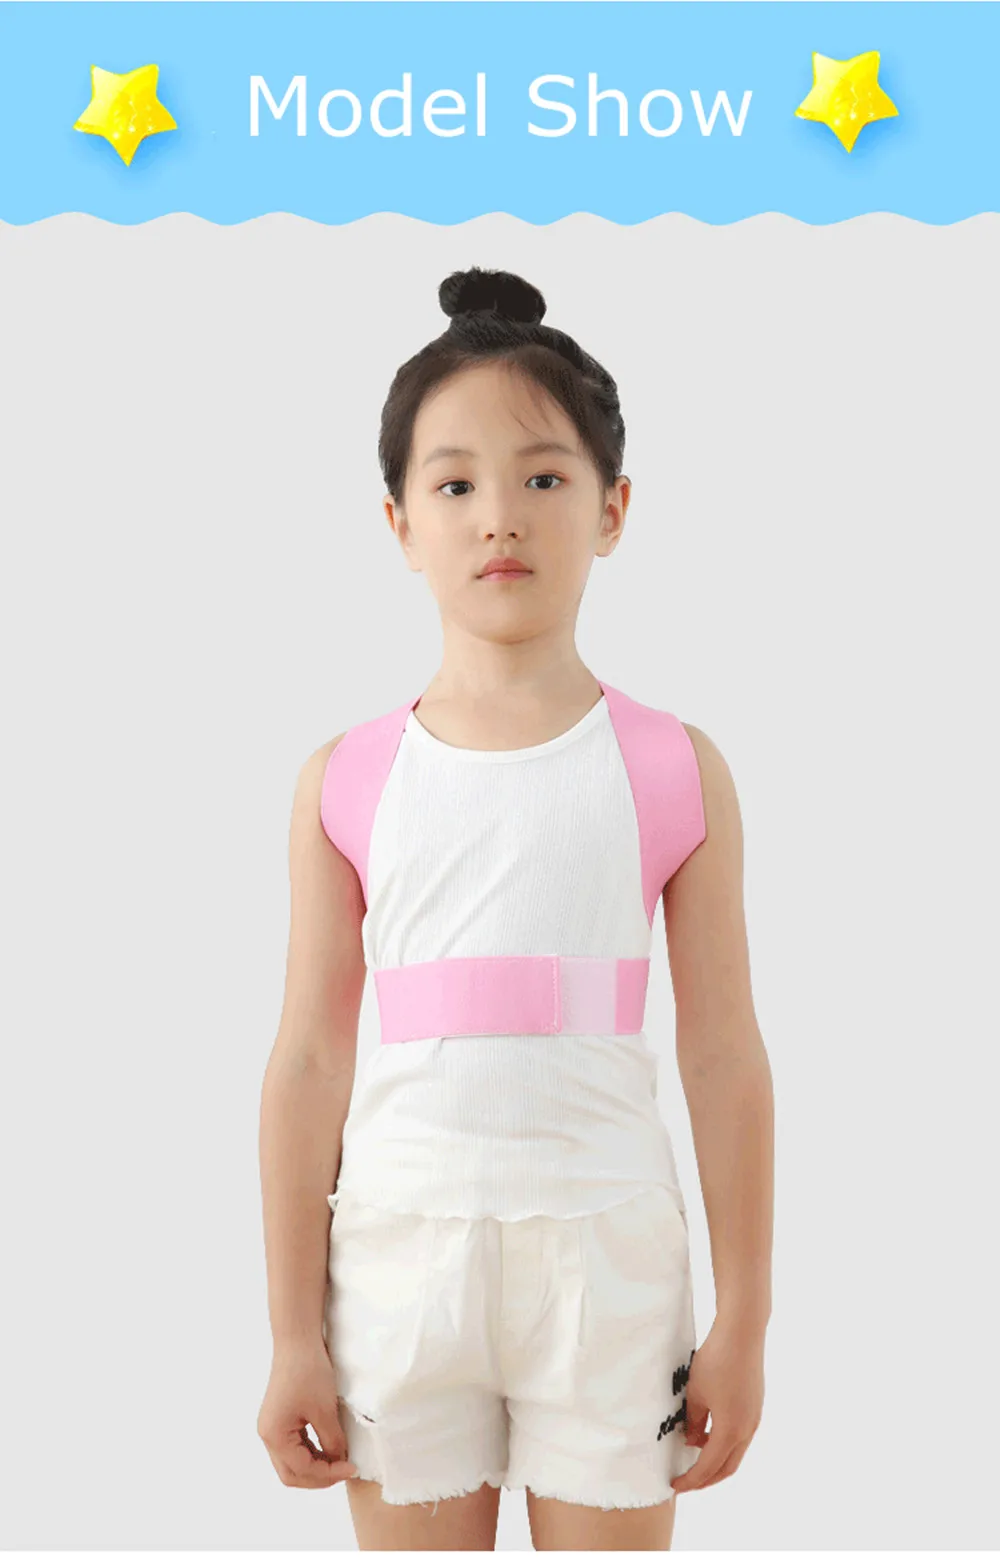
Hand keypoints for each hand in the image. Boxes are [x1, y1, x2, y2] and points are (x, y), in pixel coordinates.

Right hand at [258, 1342, 358, 1487]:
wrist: (298, 1341)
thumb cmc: (309, 1372)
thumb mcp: (325, 1411)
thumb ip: (332, 1442)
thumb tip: (340, 1461)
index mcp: (274, 1436)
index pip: (302, 1470)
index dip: (328, 1473)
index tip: (351, 1467)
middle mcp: (268, 1435)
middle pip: (291, 1473)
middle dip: (319, 1477)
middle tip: (344, 1470)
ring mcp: (272, 1428)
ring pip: (292, 1462)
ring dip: (315, 1466)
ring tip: (339, 1460)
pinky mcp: (280, 1419)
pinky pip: (294, 1447)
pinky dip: (311, 1452)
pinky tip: (329, 1448)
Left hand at [670, 1317, 764, 1492]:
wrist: (742, 1334)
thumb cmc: (715, 1361)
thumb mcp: (695, 1394)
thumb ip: (693, 1423)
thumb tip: (693, 1441)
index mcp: (730, 1430)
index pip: (708, 1466)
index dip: (691, 1479)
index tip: (675, 1485)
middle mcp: (747, 1429)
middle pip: (726, 1467)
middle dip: (706, 1479)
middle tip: (686, 1481)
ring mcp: (754, 1418)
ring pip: (735, 1452)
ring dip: (716, 1461)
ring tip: (694, 1458)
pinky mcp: (755, 1406)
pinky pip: (740, 1437)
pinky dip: (724, 1444)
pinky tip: (708, 1435)